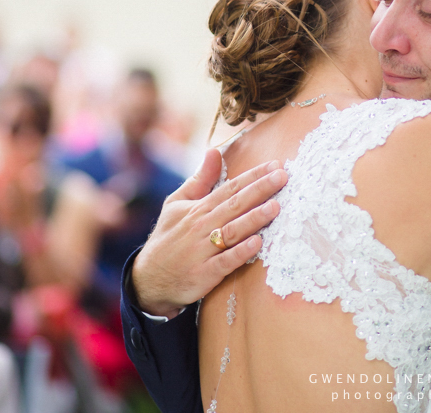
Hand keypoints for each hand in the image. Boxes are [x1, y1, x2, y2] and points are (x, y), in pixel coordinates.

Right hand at [131, 150, 286, 317]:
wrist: (148, 279)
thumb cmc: (168, 237)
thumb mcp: (177, 204)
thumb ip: (200, 179)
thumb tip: (214, 151)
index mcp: (198, 208)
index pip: (230, 188)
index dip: (253, 176)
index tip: (275, 165)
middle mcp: (201, 226)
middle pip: (234, 205)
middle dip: (259, 190)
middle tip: (282, 177)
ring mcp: (202, 251)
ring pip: (232, 231)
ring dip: (253, 219)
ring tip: (275, 207)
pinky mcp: (203, 274)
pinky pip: (224, 262)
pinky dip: (241, 253)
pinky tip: (258, 244)